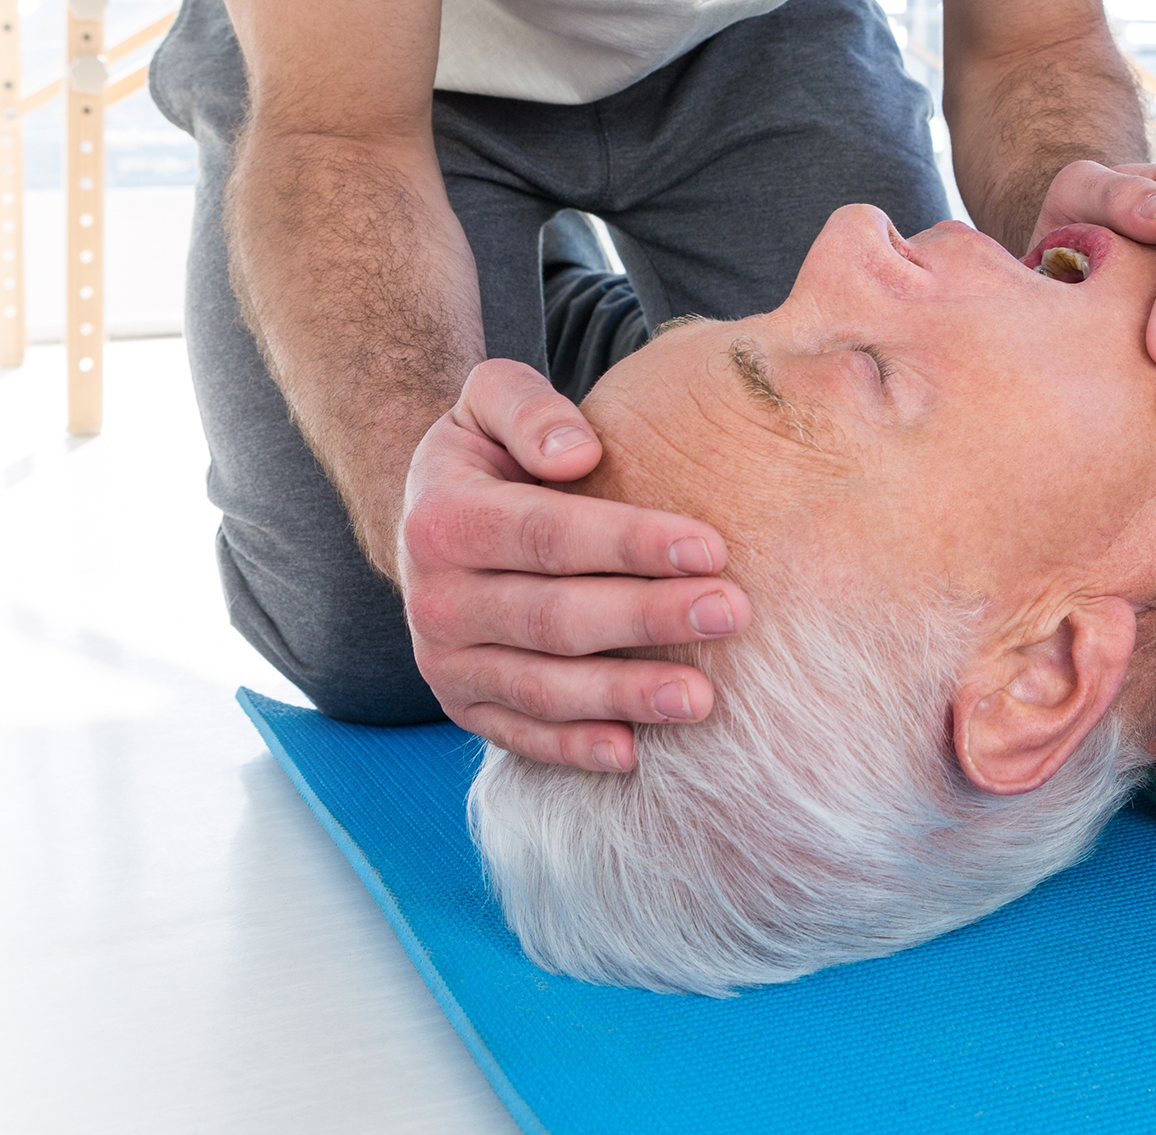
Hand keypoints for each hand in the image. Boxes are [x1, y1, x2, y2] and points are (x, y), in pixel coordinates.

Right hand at [395, 359, 747, 771]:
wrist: (425, 523)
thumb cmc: (488, 458)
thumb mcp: (488, 403)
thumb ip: (527, 407)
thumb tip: (577, 453)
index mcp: (443, 520)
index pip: (546, 535)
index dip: (629, 543)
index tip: (710, 547)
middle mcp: (434, 600)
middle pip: (553, 617)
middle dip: (646, 617)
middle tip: (730, 612)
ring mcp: (445, 662)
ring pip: (542, 687)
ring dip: (624, 696)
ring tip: (702, 695)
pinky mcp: (462, 706)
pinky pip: (521, 736)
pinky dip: (574, 749)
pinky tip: (634, 752)